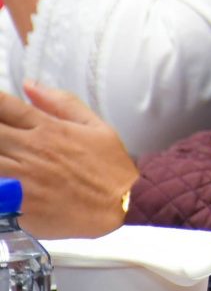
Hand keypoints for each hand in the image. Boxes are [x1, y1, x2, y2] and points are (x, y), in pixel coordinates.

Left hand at [0, 84, 137, 236]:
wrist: (119, 206)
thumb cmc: (109, 168)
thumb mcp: (96, 125)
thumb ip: (61, 102)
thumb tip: (29, 84)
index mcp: (48, 128)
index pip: (3, 105)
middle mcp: (30, 149)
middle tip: (4, 136)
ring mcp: (19, 176)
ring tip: (6, 154)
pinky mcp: (14, 203)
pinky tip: (4, 178)